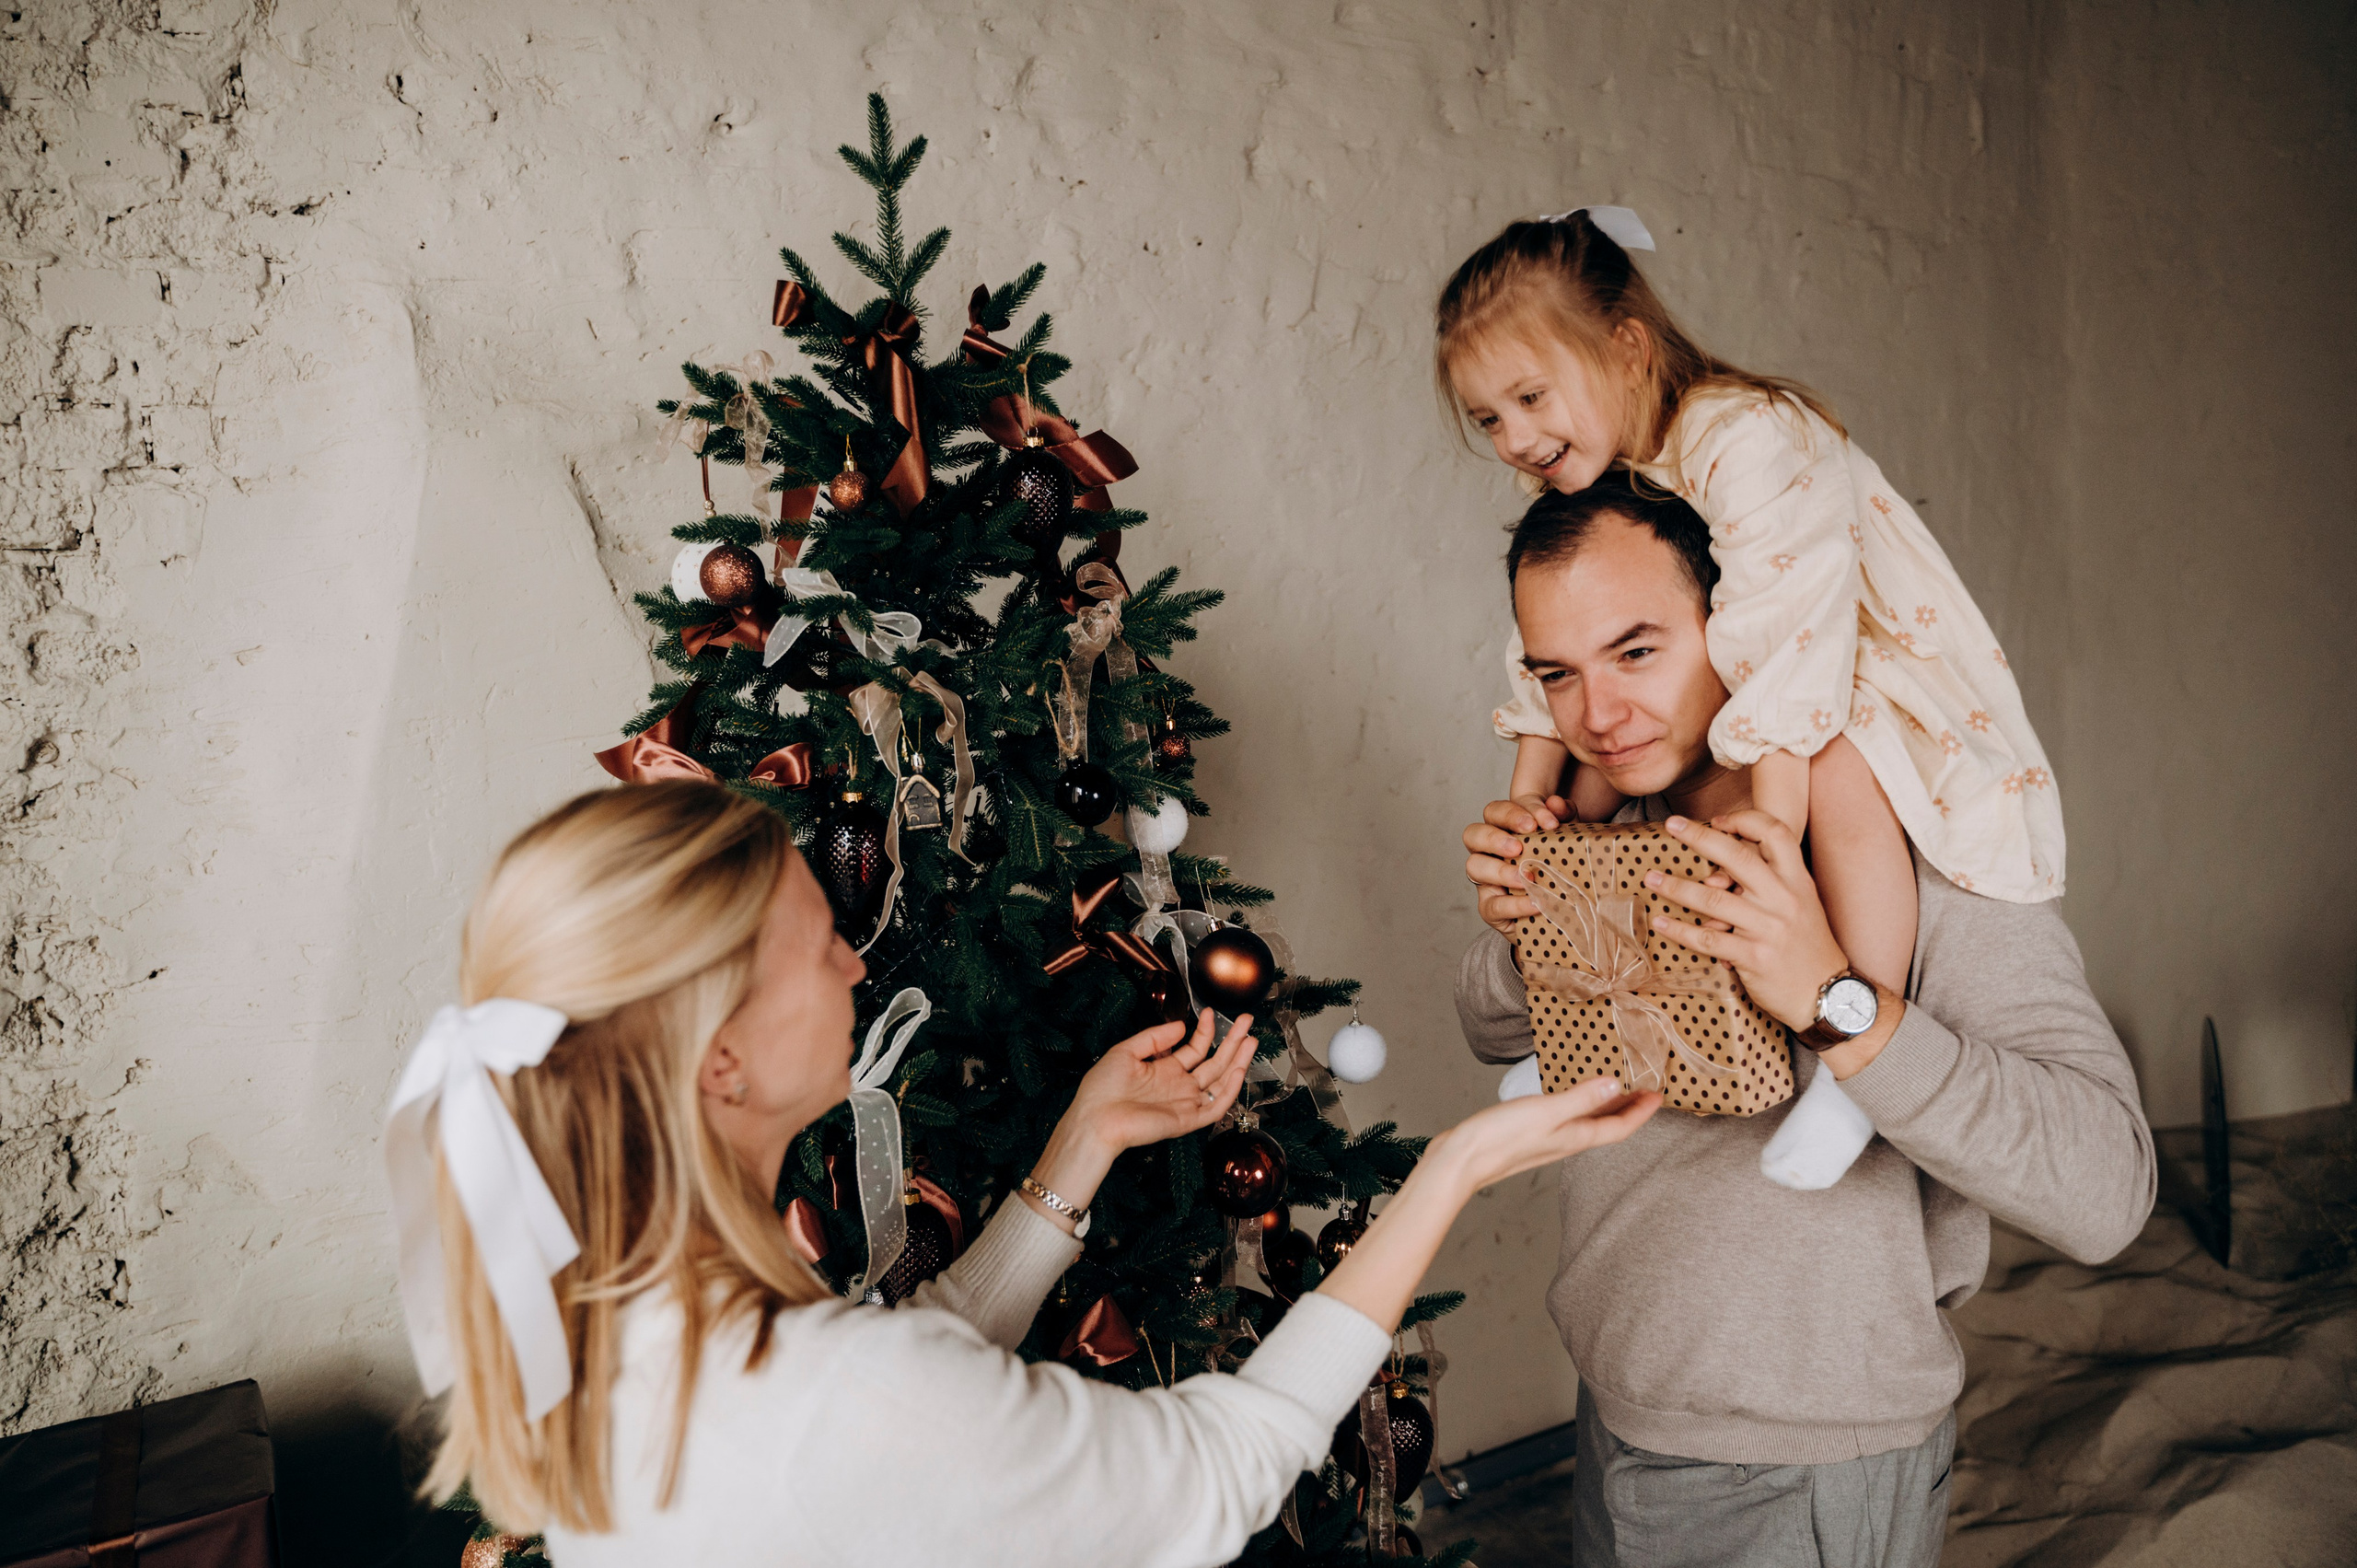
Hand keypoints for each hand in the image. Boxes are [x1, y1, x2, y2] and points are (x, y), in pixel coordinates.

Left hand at [1069, 1008, 1255, 1154]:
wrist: (1094, 1119)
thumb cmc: (1102, 1089)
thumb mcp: (1126, 1051)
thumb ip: (1154, 1037)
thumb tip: (1181, 1026)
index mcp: (1164, 1071)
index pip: (1195, 1049)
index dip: (1206, 1031)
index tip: (1210, 1012)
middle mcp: (1179, 1087)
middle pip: (1214, 1063)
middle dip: (1232, 1041)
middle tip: (1246, 1021)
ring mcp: (1185, 1104)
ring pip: (1221, 1082)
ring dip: (1238, 1061)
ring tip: (1250, 1039)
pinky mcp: (1187, 1121)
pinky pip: (1215, 1107)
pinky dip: (1230, 1090)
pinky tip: (1238, 1068)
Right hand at [1422, 1076, 1662, 1196]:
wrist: (1461, 1161)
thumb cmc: (1500, 1138)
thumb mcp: (1546, 1112)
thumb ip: (1581, 1099)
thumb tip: (1616, 1085)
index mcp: (1575, 1138)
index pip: (1619, 1128)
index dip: (1642, 1113)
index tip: (1659, 1096)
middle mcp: (1565, 1141)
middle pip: (1606, 1127)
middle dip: (1628, 1109)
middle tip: (1644, 1089)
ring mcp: (1547, 1139)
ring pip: (1587, 1123)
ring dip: (1605, 1107)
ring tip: (1615, 1089)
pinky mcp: (1529, 1135)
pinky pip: (1566, 1119)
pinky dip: (1578, 1106)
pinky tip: (1569, 1096)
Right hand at [1464, 797, 1560, 937]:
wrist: (1564, 909)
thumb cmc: (1559, 867)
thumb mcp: (1565, 838)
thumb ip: (1563, 817)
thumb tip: (1556, 803)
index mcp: (1502, 831)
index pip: (1495, 812)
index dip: (1514, 813)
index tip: (1545, 822)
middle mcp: (1489, 853)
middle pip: (1473, 834)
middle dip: (1494, 838)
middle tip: (1519, 846)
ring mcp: (1486, 881)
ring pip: (1473, 867)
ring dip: (1499, 871)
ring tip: (1527, 877)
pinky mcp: (1491, 909)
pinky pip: (1492, 906)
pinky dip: (1514, 904)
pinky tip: (1536, 902)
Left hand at [1643, 810, 1849, 1031]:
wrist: (1828, 996)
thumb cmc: (1809, 947)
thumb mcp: (1803, 905)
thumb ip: (1772, 883)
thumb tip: (1720, 870)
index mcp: (1798, 881)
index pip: (1776, 834)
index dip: (1746, 820)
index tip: (1718, 821)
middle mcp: (1784, 899)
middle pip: (1737, 857)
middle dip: (1700, 837)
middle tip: (1672, 825)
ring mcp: (1768, 928)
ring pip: (1712, 898)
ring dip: (1675, 887)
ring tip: (1651, 879)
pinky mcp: (1753, 956)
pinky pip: (1708, 939)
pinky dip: (1680, 930)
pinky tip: (1662, 923)